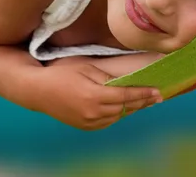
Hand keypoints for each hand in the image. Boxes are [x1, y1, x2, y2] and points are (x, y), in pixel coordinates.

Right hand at [34, 63, 161, 130]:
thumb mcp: (85, 67)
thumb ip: (107, 77)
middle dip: (142, 102)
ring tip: (144, 101)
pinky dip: (117, 114)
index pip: (126, 95)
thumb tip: (125, 83)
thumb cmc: (61, 73)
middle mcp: (93, 112)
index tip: (157, 91)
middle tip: (157, 97)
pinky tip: (123, 107)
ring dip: (131, 108)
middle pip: (125, 107)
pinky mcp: (84, 126)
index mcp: (94, 96)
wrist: (38, 90)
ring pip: (118, 116)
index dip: (143, 94)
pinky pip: (107, 121)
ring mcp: (88, 122)